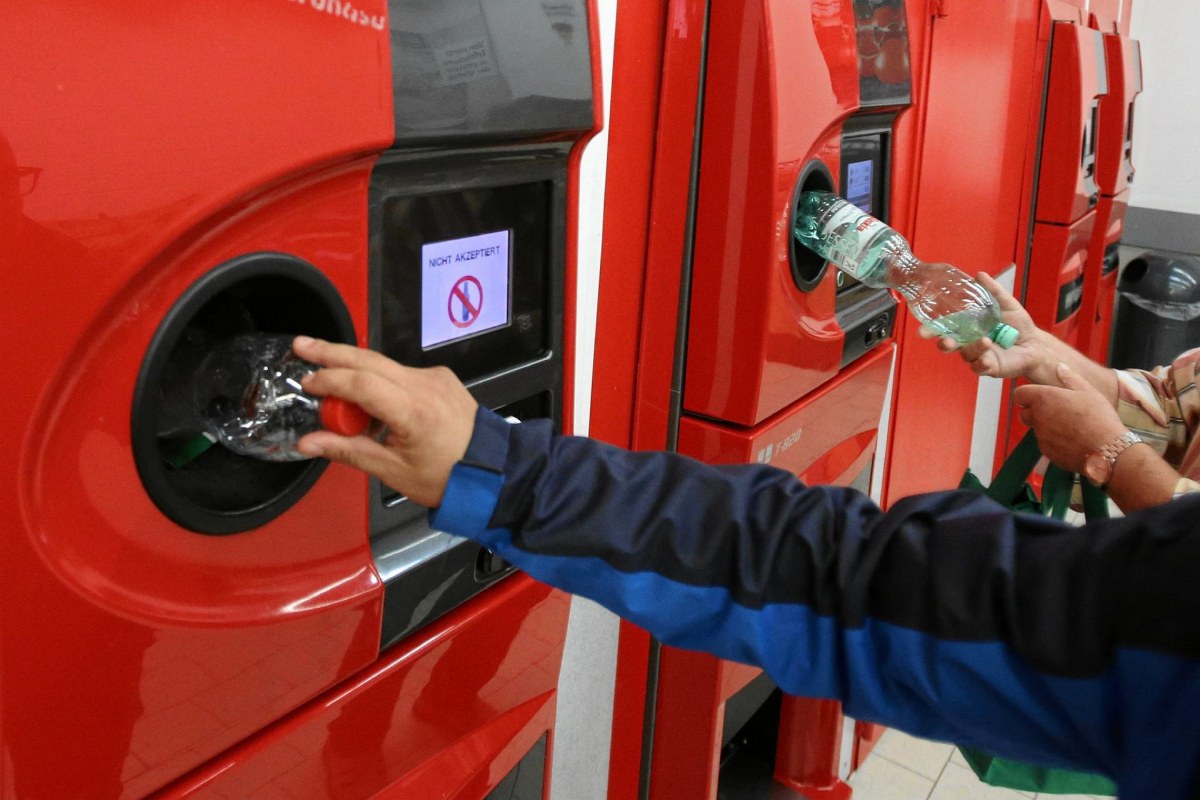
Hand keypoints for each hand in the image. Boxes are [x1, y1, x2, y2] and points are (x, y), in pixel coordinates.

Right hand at [291, 336, 478, 506]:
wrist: (493, 472)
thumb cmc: (447, 477)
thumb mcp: (393, 471)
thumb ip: (348, 451)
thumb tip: (308, 442)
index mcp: (414, 410)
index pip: (362, 383)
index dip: (330, 380)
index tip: (307, 383)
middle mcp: (426, 385)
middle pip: (369, 359)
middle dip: (331, 351)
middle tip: (301, 345)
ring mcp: (436, 378)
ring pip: (384, 364)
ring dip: (352, 365)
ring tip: (322, 369)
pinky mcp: (440, 378)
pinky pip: (400, 372)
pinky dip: (377, 378)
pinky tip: (363, 394)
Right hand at [919, 272, 1045, 378]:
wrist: (1035, 344)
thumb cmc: (1018, 325)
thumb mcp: (1006, 303)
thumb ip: (992, 290)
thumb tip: (979, 275)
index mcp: (968, 326)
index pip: (946, 327)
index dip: (932, 330)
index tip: (923, 331)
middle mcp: (969, 341)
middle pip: (949, 345)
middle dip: (944, 344)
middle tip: (946, 342)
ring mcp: (977, 355)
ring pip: (966, 354)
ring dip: (973, 348)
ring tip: (987, 341)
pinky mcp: (988, 367)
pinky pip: (979, 368)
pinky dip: (982, 363)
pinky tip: (989, 358)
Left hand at [1012, 363, 1125, 473]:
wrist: (1107, 449)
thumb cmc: (1098, 417)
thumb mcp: (1087, 391)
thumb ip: (1070, 378)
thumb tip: (1059, 367)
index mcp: (1044, 398)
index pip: (1019, 394)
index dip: (1027, 395)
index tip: (1039, 396)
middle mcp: (1037, 417)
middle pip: (1025, 413)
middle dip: (1035, 411)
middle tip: (1058, 410)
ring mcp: (1040, 436)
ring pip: (1037, 429)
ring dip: (1047, 426)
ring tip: (1071, 426)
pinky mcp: (1046, 451)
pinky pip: (1046, 443)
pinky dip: (1054, 441)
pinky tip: (1073, 440)